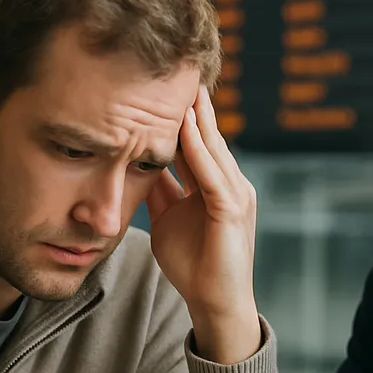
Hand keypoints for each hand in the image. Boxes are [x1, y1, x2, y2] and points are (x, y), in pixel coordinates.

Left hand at [147, 84, 260, 363]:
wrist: (214, 304)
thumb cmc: (192, 267)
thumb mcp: (166, 218)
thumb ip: (158, 191)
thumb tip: (136, 165)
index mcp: (216, 185)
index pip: (197, 141)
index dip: (179, 114)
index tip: (156, 84)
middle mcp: (231, 184)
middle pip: (208, 136)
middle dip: (190, 104)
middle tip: (171, 67)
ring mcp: (236, 196)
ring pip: (212, 148)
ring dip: (195, 117)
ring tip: (179, 85)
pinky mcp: (232, 211)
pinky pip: (212, 173)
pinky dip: (198, 149)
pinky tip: (184, 127)